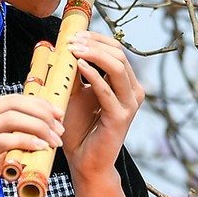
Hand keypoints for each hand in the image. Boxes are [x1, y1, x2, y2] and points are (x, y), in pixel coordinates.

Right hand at [0, 94, 63, 196]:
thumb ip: (2, 138)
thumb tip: (32, 135)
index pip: (12, 98)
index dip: (39, 104)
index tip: (57, 116)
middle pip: (15, 103)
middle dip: (43, 113)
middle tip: (60, 129)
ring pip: (13, 118)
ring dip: (40, 127)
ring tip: (54, 141)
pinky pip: (6, 139)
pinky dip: (27, 141)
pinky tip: (40, 148)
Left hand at [60, 30, 144, 182]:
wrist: (84, 161)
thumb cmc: (79, 128)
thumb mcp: (76, 94)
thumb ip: (75, 73)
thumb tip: (64, 46)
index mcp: (126, 84)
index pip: (117, 51)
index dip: (97, 39)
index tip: (74, 35)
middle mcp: (133, 92)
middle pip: (119, 55)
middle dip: (94, 44)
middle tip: (71, 41)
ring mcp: (129, 105)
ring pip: (117, 67)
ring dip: (94, 54)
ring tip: (73, 50)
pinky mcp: (120, 117)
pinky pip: (107, 90)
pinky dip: (93, 75)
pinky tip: (79, 65)